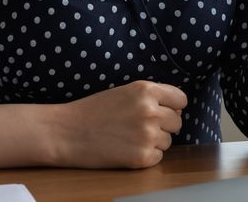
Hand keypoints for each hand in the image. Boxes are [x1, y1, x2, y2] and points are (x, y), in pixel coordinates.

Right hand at [49, 80, 186, 168]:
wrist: (67, 132)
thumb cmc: (93, 111)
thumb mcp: (124, 92)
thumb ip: (150, 97)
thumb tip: (176, 110)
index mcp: (146, 90)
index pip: (180, 99)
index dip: (173, 106)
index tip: (164, 111)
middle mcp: (151, 111)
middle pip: (177, 121)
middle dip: (164, 125)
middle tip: (140, 127)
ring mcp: (147, 135)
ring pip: (168, 141)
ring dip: (154, 141)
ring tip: (129, 137)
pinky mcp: (142, 157)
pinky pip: (158, 157)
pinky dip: (146, 156)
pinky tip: (126, 149)